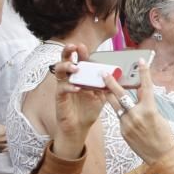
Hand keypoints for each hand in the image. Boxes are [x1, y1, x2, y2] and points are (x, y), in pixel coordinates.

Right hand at [49, 43, 106, 159]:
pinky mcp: (60, 97)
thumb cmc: (88, 110)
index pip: (79, 60)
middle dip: (68, 52)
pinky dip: (69, 87)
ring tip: (76, 67)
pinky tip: (76, 88)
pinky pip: (61, 88)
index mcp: (80, 76)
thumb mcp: (100, 96)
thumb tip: (115, 76)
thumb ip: (105, 86)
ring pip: (59, 71)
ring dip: (67, 66)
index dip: (80, 52)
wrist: (80, 127)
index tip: (82, 46)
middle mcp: (69, 78)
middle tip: (73, 47)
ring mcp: (63, 87)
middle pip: (64, 60)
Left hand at [103, 60, 173, 165]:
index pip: (145, 86)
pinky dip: (122, 114)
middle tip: (104, 73)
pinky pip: (120, 118)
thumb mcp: (158, 116)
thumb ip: (147, 104)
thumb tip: (139, 93)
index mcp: (149, 109)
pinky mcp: (123, 131)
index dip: (144, 72)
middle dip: (111, 83)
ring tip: (103, 88)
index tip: (140, 60)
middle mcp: (136, 115)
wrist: (161, 156)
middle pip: (120, 95)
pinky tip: (125, 115)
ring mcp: (127, 124)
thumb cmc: (163, 136)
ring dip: (109, 97)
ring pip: (116, 106)